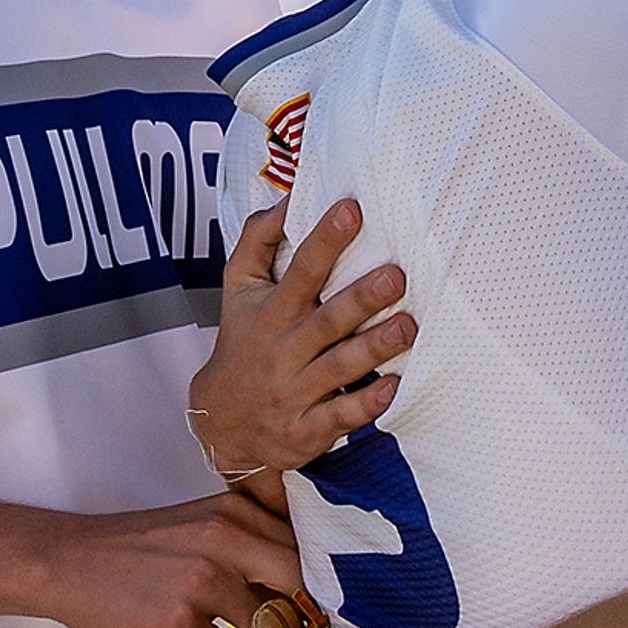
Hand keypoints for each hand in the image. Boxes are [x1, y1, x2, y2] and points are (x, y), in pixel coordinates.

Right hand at [36, 494, 306, 627]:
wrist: (67, 560)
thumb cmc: (136, 547)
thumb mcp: (199, 522)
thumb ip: (248, 541)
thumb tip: (300, 581)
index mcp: (235, 512)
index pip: (303, 547)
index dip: (317, 580)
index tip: (323, 602)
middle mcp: (225, 540)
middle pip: (299, 584)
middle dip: (304, 614)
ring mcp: (203, 581)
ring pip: (266, 625)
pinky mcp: (178, 622)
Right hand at [194, 199, 415, 484]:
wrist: (220, 422)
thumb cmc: (242, 342)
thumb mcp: (238, 288)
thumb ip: (257, 239)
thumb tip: (287, 198)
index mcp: (272, 311)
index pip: (300, 270)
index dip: (325, 240)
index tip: (351, 210)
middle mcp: (284, 349)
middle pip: (327, 320)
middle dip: (361, 299)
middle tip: (396, 276)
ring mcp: (294, 391)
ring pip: (339, 368)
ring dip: (374, 348)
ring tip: (407, 327)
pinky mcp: (306, 429)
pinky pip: (339, 416)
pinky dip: (365, 405)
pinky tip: (393, 388)